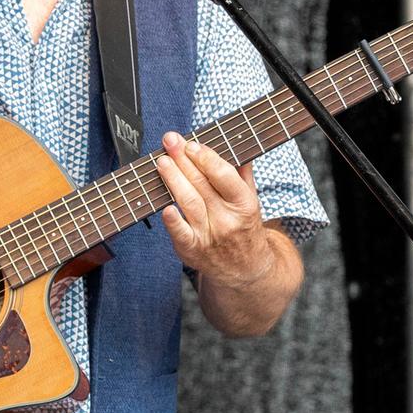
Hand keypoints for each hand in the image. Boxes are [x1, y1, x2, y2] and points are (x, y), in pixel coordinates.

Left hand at [154, 131, 272, 289]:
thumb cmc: (244, 227)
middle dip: (183, 160)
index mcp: (244, 204)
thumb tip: (234, 143)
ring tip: (162, 162)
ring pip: (189, 203)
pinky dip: (172, 221)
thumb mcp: (251, 200)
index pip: (224, 176)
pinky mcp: (192, 249)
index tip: (192, 144)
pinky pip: (180, 234)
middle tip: (170, 142)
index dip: (206, 158)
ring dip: (174, 180)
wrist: (245, 270)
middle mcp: (227, 220)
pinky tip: (164, 207)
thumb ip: (242, 173)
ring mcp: (209, 235)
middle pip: (202, 185)